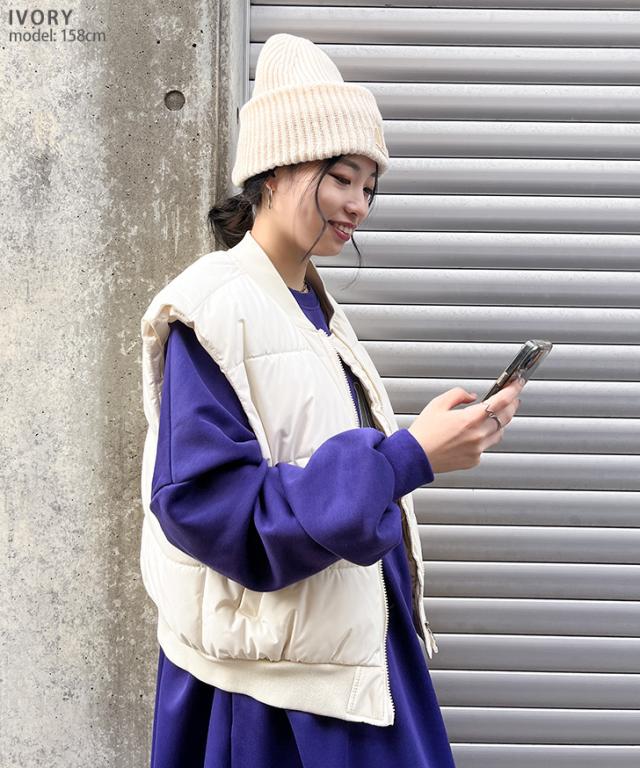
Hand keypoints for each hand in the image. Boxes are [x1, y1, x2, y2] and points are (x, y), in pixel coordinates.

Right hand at [407, 377, 524, 473]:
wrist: (415, 457)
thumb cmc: (423, 433)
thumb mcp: (437, 404)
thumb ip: (458, 395)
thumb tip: (472, 396)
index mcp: (469, 419)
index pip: (501, 401)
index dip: (512, 390)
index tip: (517, 384)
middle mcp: (477, 435)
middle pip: (506, 417)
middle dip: (511, 405)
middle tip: (511, 397)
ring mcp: (478, 449)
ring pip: (499, 432)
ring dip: (500, 422)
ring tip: (493, 415)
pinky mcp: (474, 460)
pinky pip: (487, 446)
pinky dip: (485, 437)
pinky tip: (475, 434)